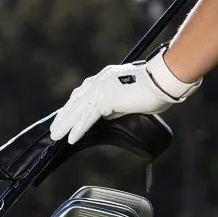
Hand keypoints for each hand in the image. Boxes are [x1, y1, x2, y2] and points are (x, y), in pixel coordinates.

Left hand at [47, 52, 199, 144]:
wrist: (163, 81)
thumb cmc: (154, 89)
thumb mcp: (130, 98)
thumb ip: (116, 105)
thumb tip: (107, 114)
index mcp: (105, 78)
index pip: (83, 93)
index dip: (72, 106)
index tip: (64, 116)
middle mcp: (100, 81)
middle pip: (76, 101)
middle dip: (64, 117)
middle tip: (54, 130)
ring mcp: (102, 88)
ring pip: (79, 110)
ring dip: (66, 125)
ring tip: (56, 137)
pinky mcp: (107, 98)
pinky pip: (89, 116)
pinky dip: (79, 128)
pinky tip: (71, 138)